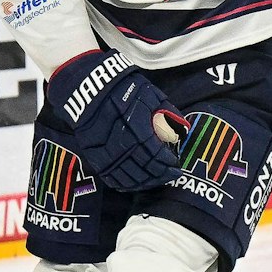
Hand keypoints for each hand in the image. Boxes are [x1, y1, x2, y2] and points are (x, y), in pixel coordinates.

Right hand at [45, 50, 186, 191]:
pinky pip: (110, 176)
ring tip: (156, 180)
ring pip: (128, 176)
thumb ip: (167, 114)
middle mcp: (120, 142)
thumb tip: (182, 132)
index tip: (176, 165)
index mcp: (136, 126)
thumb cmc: (124, 89)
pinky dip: (124, 183)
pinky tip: (135, 184)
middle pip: (144, 168)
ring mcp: (105, 151)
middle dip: (160, 174)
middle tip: (171, 175)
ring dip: (145, 182)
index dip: (168, 163)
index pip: (155, 153)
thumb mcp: (151, 95)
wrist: (89, 88)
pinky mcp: (93, 155)